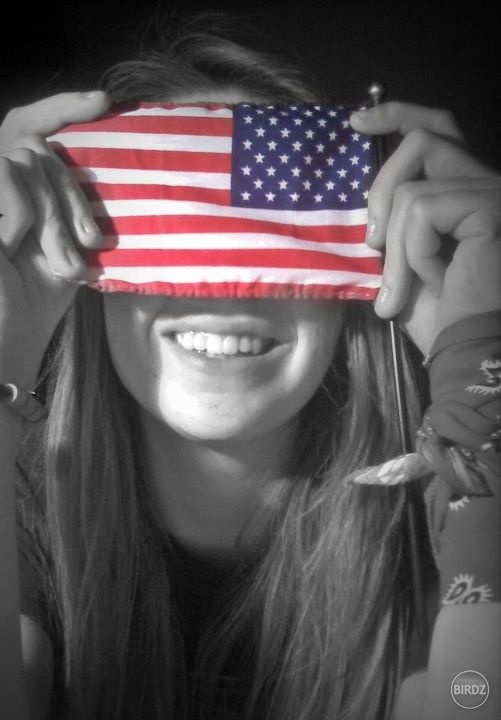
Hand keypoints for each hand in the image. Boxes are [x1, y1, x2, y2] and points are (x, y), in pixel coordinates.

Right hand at [0, 91, 109, 383]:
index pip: (32, 125)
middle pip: (39, 146)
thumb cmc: (37, 297)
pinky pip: (10, 175)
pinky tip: (14, 247)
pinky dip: (25, 214)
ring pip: (28, 160)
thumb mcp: (68, 243)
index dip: (62, 105)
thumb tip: (102, 158)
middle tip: (91, 243)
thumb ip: (73, 202)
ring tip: (63, 262)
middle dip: (71, 195)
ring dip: (54, 215)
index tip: (103, 102)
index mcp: (17, 187)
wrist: (7, 337)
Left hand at [350, 102, 500, 353]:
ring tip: (400, 290)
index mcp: (466, 191)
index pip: (438, 130)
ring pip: (414, 190)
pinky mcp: (492, 207)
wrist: (465, 352)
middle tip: (370, 239)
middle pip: (426, 137)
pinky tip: (438, 283)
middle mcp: (486, 183)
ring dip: (395, 248)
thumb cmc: (437, 316)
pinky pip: (423, 212)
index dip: (397, 114)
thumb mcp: (401, 258)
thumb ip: (392, 218)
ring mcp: (493, 193)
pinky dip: (415, 253)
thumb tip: (360, 193)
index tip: (355, 122)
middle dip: (382, 184)